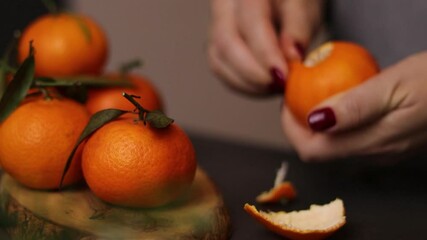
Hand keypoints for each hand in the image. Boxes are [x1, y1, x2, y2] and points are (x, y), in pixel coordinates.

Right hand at [207, 0, 323, 94]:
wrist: (279, 4)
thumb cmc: (292, 2)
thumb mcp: (306, 7)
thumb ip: (299, 28)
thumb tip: (292, 55)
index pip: (250, 19)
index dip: (265, 51)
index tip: (282, 75)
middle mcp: (224, 5)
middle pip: (226, 42)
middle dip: (254, 72)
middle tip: (280, 85)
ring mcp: (215, 26)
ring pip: (219, 59)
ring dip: (248, 82)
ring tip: (275, 86)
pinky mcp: (214, 46)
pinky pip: (220, 69)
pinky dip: (242, 84)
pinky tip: (263, 86)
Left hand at [282, 51, 426, 160]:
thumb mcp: (394, 85)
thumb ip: (354, 107)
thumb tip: (314, 120)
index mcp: (372, 143)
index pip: (312, 151)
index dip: (290, 130)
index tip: (286, 103)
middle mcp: (375, 155)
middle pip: (319, 151)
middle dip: (299, 126)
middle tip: (296, 95)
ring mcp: (384, 152)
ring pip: (334, 146)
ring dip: (316, 125)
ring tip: (314, 94)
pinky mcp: (391, 143)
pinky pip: (352, 139)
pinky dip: (336, 123)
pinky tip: (341, 101)